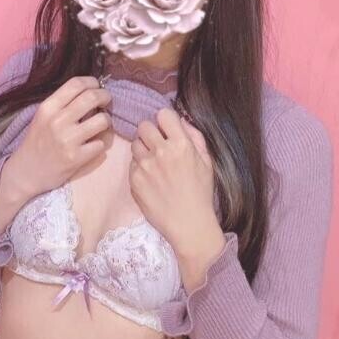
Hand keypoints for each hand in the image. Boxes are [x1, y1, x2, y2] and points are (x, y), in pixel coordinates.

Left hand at [129, 107, 218, 257]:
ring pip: (135, 143)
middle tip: (157, 145)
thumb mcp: (207, 162)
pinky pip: (132, 164)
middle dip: (150, 133)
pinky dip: (139, 168)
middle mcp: (161, 152)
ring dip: (143, 149)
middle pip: (144, 125)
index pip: (163, 114)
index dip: (165, 120)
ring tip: (153, 163)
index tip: (167, 130)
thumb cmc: (201, 193)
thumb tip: (181, 121)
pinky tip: (151, 179)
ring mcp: (145, 166)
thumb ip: (195, 136)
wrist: (188, 224)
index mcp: (181, 144)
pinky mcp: (134, 180)